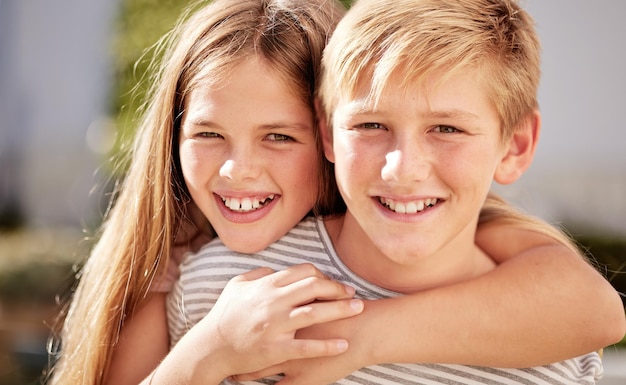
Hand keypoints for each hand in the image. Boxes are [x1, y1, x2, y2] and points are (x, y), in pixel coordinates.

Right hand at [177, 263, 363, 381]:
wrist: (210, 347)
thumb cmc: (224, 315)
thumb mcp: (237, 286)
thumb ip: (258, 274)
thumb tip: (275, 270)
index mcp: (266, 285)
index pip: (303, 272)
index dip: (322, 275)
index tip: (333, 283)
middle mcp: (273, 302)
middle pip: (314, 287)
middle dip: (337, 288)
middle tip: (352, 293)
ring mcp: (275, 326)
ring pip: (315, 313)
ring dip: (340, 310)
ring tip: (358, 309)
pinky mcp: (276, 349)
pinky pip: (307, 347)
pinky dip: (327, 345)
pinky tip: (344, 345)